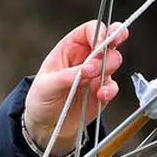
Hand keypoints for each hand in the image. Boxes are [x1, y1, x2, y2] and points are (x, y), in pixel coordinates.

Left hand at [23, 20, 127, 156]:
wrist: (47, 126)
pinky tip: (100, 95)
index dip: (100, 32)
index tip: (102, 43)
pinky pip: (113, 86)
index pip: (91, 29)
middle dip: (110, 47)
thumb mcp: (47, 85)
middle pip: (109, 41)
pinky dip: (110, 90)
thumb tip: (88, 69)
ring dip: (107, 68)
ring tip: (93, 81)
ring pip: (114, 61)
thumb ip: (68, 76)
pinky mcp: (102, 92)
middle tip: (103, 57)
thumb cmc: (41, 99)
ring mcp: (96, 74)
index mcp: (70, 47)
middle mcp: (86, 57)